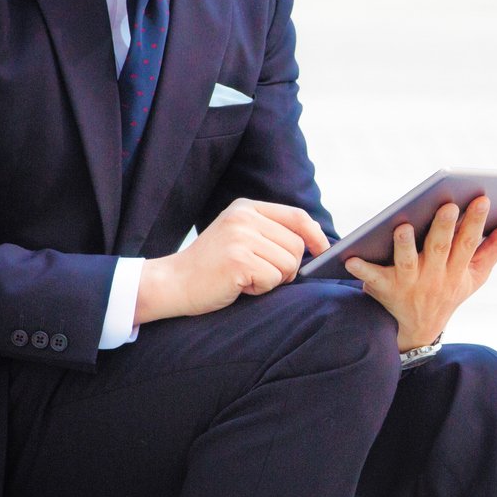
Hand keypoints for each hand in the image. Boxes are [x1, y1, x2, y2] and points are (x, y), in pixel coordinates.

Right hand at [136, 198, 328, 323]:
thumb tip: (314, 244)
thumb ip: (269, 233)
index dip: (315, 234)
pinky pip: (273, 279)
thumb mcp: (239, 236)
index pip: (296, 216)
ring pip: (288, 264)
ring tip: (246, 278)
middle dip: (288, 267)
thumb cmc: (211, 267)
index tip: (323, 250)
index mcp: (245, 208)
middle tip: (260, 274)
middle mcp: (244, 218)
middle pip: (297, 245)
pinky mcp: (239, 261)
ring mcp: (240, 238)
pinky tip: (239, 285)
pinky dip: (261, 289)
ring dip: (273, 280)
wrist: (173, 283)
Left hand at [343, 195, 496, 349]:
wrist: (416, 330)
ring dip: (405, 245)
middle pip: (440, 249)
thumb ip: (496, 248)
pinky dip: (360, 269)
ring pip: (407, 262)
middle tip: (448, 204)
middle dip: (445, 227)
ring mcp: (408, 283)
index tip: (483, 199)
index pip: (468, 243)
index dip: (476, 223)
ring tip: (404, 226)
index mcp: (457, 271)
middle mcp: (434, 276)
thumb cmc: (448, 291)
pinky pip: (371, 278)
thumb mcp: (475, 276)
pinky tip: (350, 258)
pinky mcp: (383, 288)